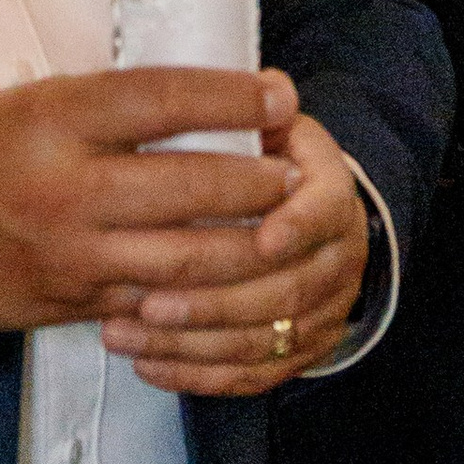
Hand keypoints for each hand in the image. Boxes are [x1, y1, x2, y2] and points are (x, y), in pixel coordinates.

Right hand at [0, 67, 298, 336]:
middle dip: (256, 180)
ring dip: (247, 243)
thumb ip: (114, 105)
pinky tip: (237, 276)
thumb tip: (206, 101)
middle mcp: (70, 188)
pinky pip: (157, 299)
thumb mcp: (40, 102)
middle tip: (296, 171)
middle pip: (189, 185)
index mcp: (60, 120)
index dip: (230, 96)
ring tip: (284, 225)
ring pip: (186, 256)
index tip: (279, 94)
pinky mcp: (77, 302)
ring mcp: (75, 254)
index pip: (162, 99)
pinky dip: (203, 289)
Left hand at [99, 110, 368, 394]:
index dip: (296, 226)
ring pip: (262, 340)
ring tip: (123, 333)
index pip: (325, 211)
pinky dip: (197, 375)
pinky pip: (251, 376)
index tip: (260, 237)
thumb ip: (253, 116)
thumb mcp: (266, 127)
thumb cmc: (263, 161)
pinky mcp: (300, 352)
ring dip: (191, 342)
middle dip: (214, 299)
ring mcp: (324, 310)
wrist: (306, 213)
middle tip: (147, 299)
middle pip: (286, 289)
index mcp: (332, 192)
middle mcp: (340, 257)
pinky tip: (147, 364)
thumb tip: (267, 87)